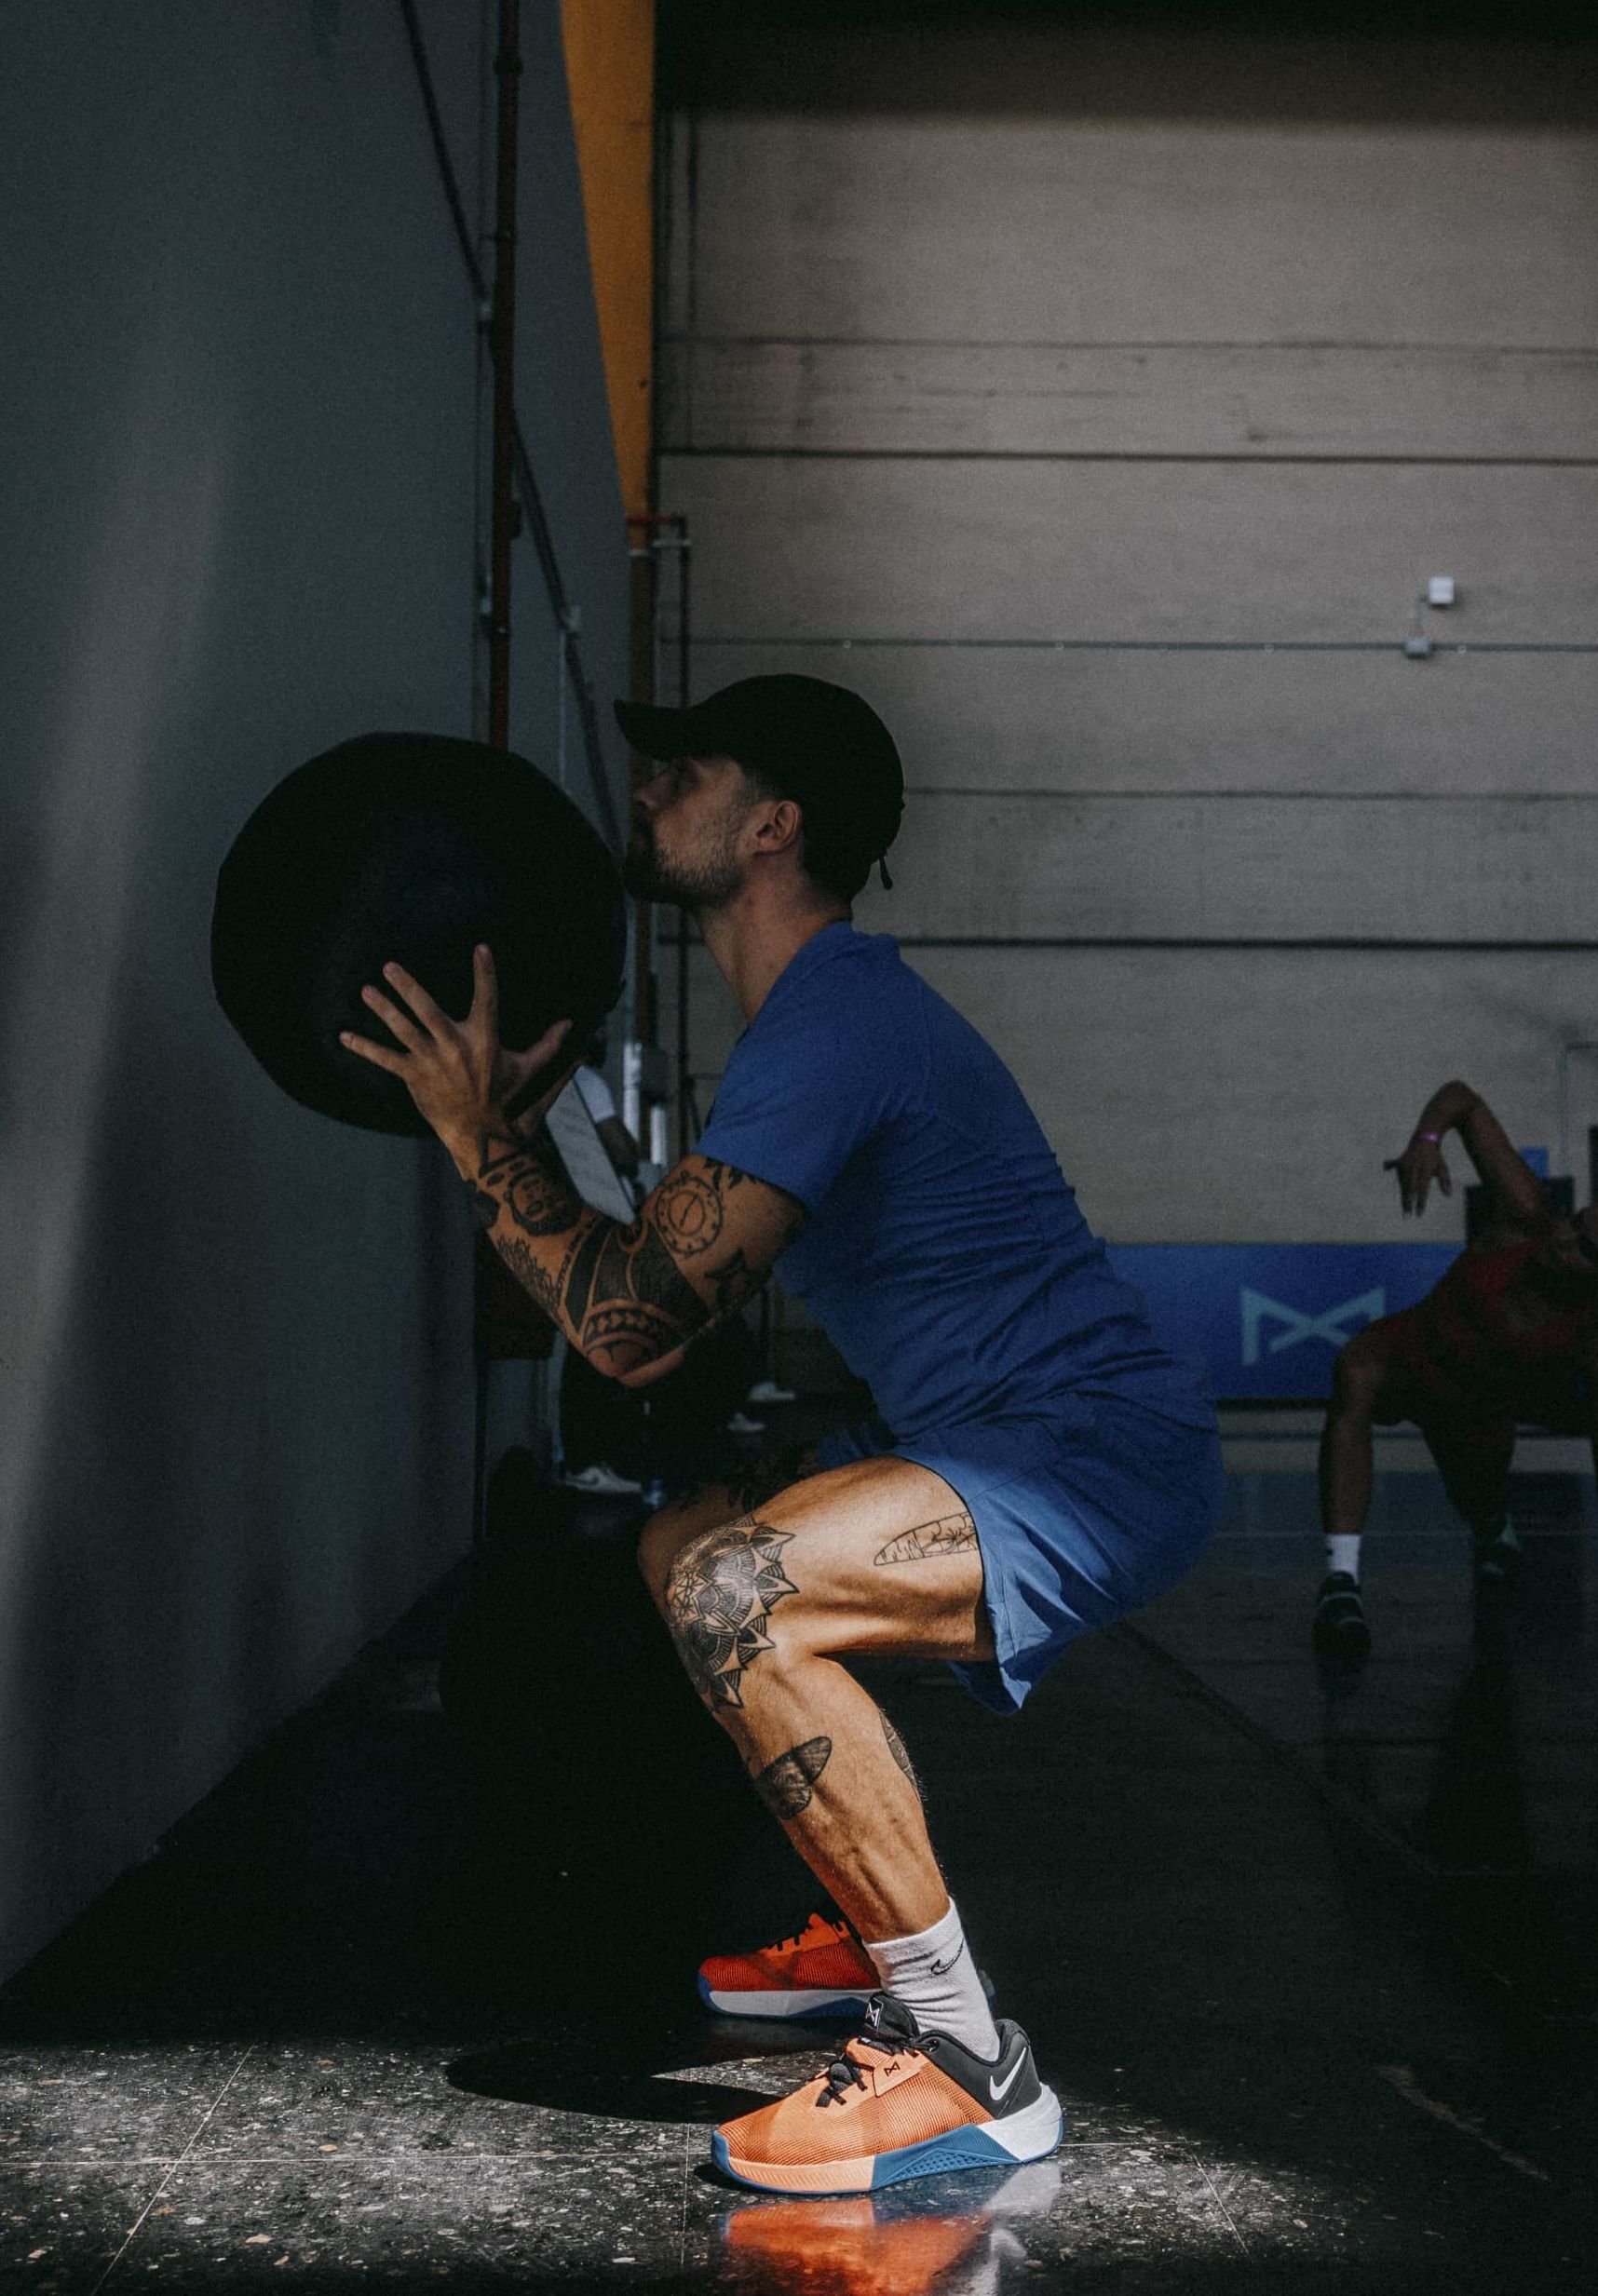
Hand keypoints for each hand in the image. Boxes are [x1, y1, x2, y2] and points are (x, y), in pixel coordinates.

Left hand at [340, 945, 574, 1167]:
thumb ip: (551, 1046)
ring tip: (366, 990)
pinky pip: (386, 1061)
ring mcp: (432, 1063)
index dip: (484, 973)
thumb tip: (571, 1025)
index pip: (486, 999)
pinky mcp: (415, 1079)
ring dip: (383, 1010)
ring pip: (403, 1030)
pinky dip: (365, 1048)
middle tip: (389, 966)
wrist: (486, 1139)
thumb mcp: (534, 1072)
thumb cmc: (512, 1104)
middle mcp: (455, 1048)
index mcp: (485, 1041)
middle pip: (427, 1010)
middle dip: (407, 987)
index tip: (480, 948)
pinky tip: (345, 1036)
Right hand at [1383, 1134, 1451, 1215]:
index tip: (1419, 1213)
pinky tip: (1400, 1195)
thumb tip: (1448, 1195)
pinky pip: (1399, 1177)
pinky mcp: (1399, 1162)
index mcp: (1426, 1169)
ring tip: (1405, 1209)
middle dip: (1408, 1203)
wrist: (1424, 1139)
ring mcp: (1406, 1164)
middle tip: (1407, 1215)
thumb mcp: (1443, 1167)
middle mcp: (1414, 1167)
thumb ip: (1445, 1181)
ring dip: (1404, 1197)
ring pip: (1403, 1184)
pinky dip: (1400, 1185)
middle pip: (1410, 1188)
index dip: (1421, 1202)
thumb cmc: (1435, 1157)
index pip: (1423, 1189)